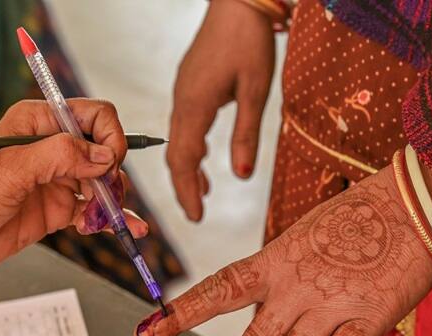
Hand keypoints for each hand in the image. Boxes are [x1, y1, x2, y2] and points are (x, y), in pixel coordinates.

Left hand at [0, 99, 146, 279]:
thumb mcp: (9, 171)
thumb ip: (59, 156)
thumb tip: (105, 155)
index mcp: (36, 123)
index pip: (92, 115)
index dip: (109, 137)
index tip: (108, 165)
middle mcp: (50, 147)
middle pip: (104, 150)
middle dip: (112, 175)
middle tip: (102, 199)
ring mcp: (56, 179)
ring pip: (103, 181)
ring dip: (111, 200)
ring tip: (97, 221)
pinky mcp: (57, 208)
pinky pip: (94, 210)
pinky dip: (112, 218)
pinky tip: (129, 229)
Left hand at [133, 165, 431, 335]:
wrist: (411, 204)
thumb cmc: (357, 217)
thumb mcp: (303, 236)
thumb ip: (281, 274)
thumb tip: (266, 308)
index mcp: (273, 260)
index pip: (217, 290)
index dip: (180, 314)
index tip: (148, 333)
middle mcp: (293, 286)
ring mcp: (327, 304)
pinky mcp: (363, 319)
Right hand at [168, 0, 274, 220]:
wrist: (237, 2)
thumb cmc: (249, 42)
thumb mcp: (255, 91)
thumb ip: (246, 135)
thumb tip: (242, 177)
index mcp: (195, 106)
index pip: (184, 161)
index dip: (188, 192)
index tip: (197, 217)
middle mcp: (182, 102)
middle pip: (175, 155)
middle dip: (185, 187)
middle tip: (196, 214)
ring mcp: (183, 92)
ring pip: (177, 142)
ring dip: (188, 170)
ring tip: (202, 193)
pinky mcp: (189, 86)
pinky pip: (182, 126)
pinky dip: (190, 149)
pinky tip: (203, 158)